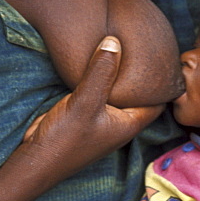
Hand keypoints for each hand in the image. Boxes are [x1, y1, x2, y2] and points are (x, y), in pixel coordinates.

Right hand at [20, 36, 163, 180]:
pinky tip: (97, 62)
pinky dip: (101, 79)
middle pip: (137, 95)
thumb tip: (115, 41)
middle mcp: (119, 122)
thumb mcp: (85, 102)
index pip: (157, 101)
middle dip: (141, 75)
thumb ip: (101, 72)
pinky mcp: (84, 114)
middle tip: (144, 47)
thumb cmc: (65, 138)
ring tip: (124, 48)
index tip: (164, 59)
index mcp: (129, 123)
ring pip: (116, 92)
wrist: (35, 159)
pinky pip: (99, 93)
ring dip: (118, 76)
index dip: (163, 82)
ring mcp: (101, 119)